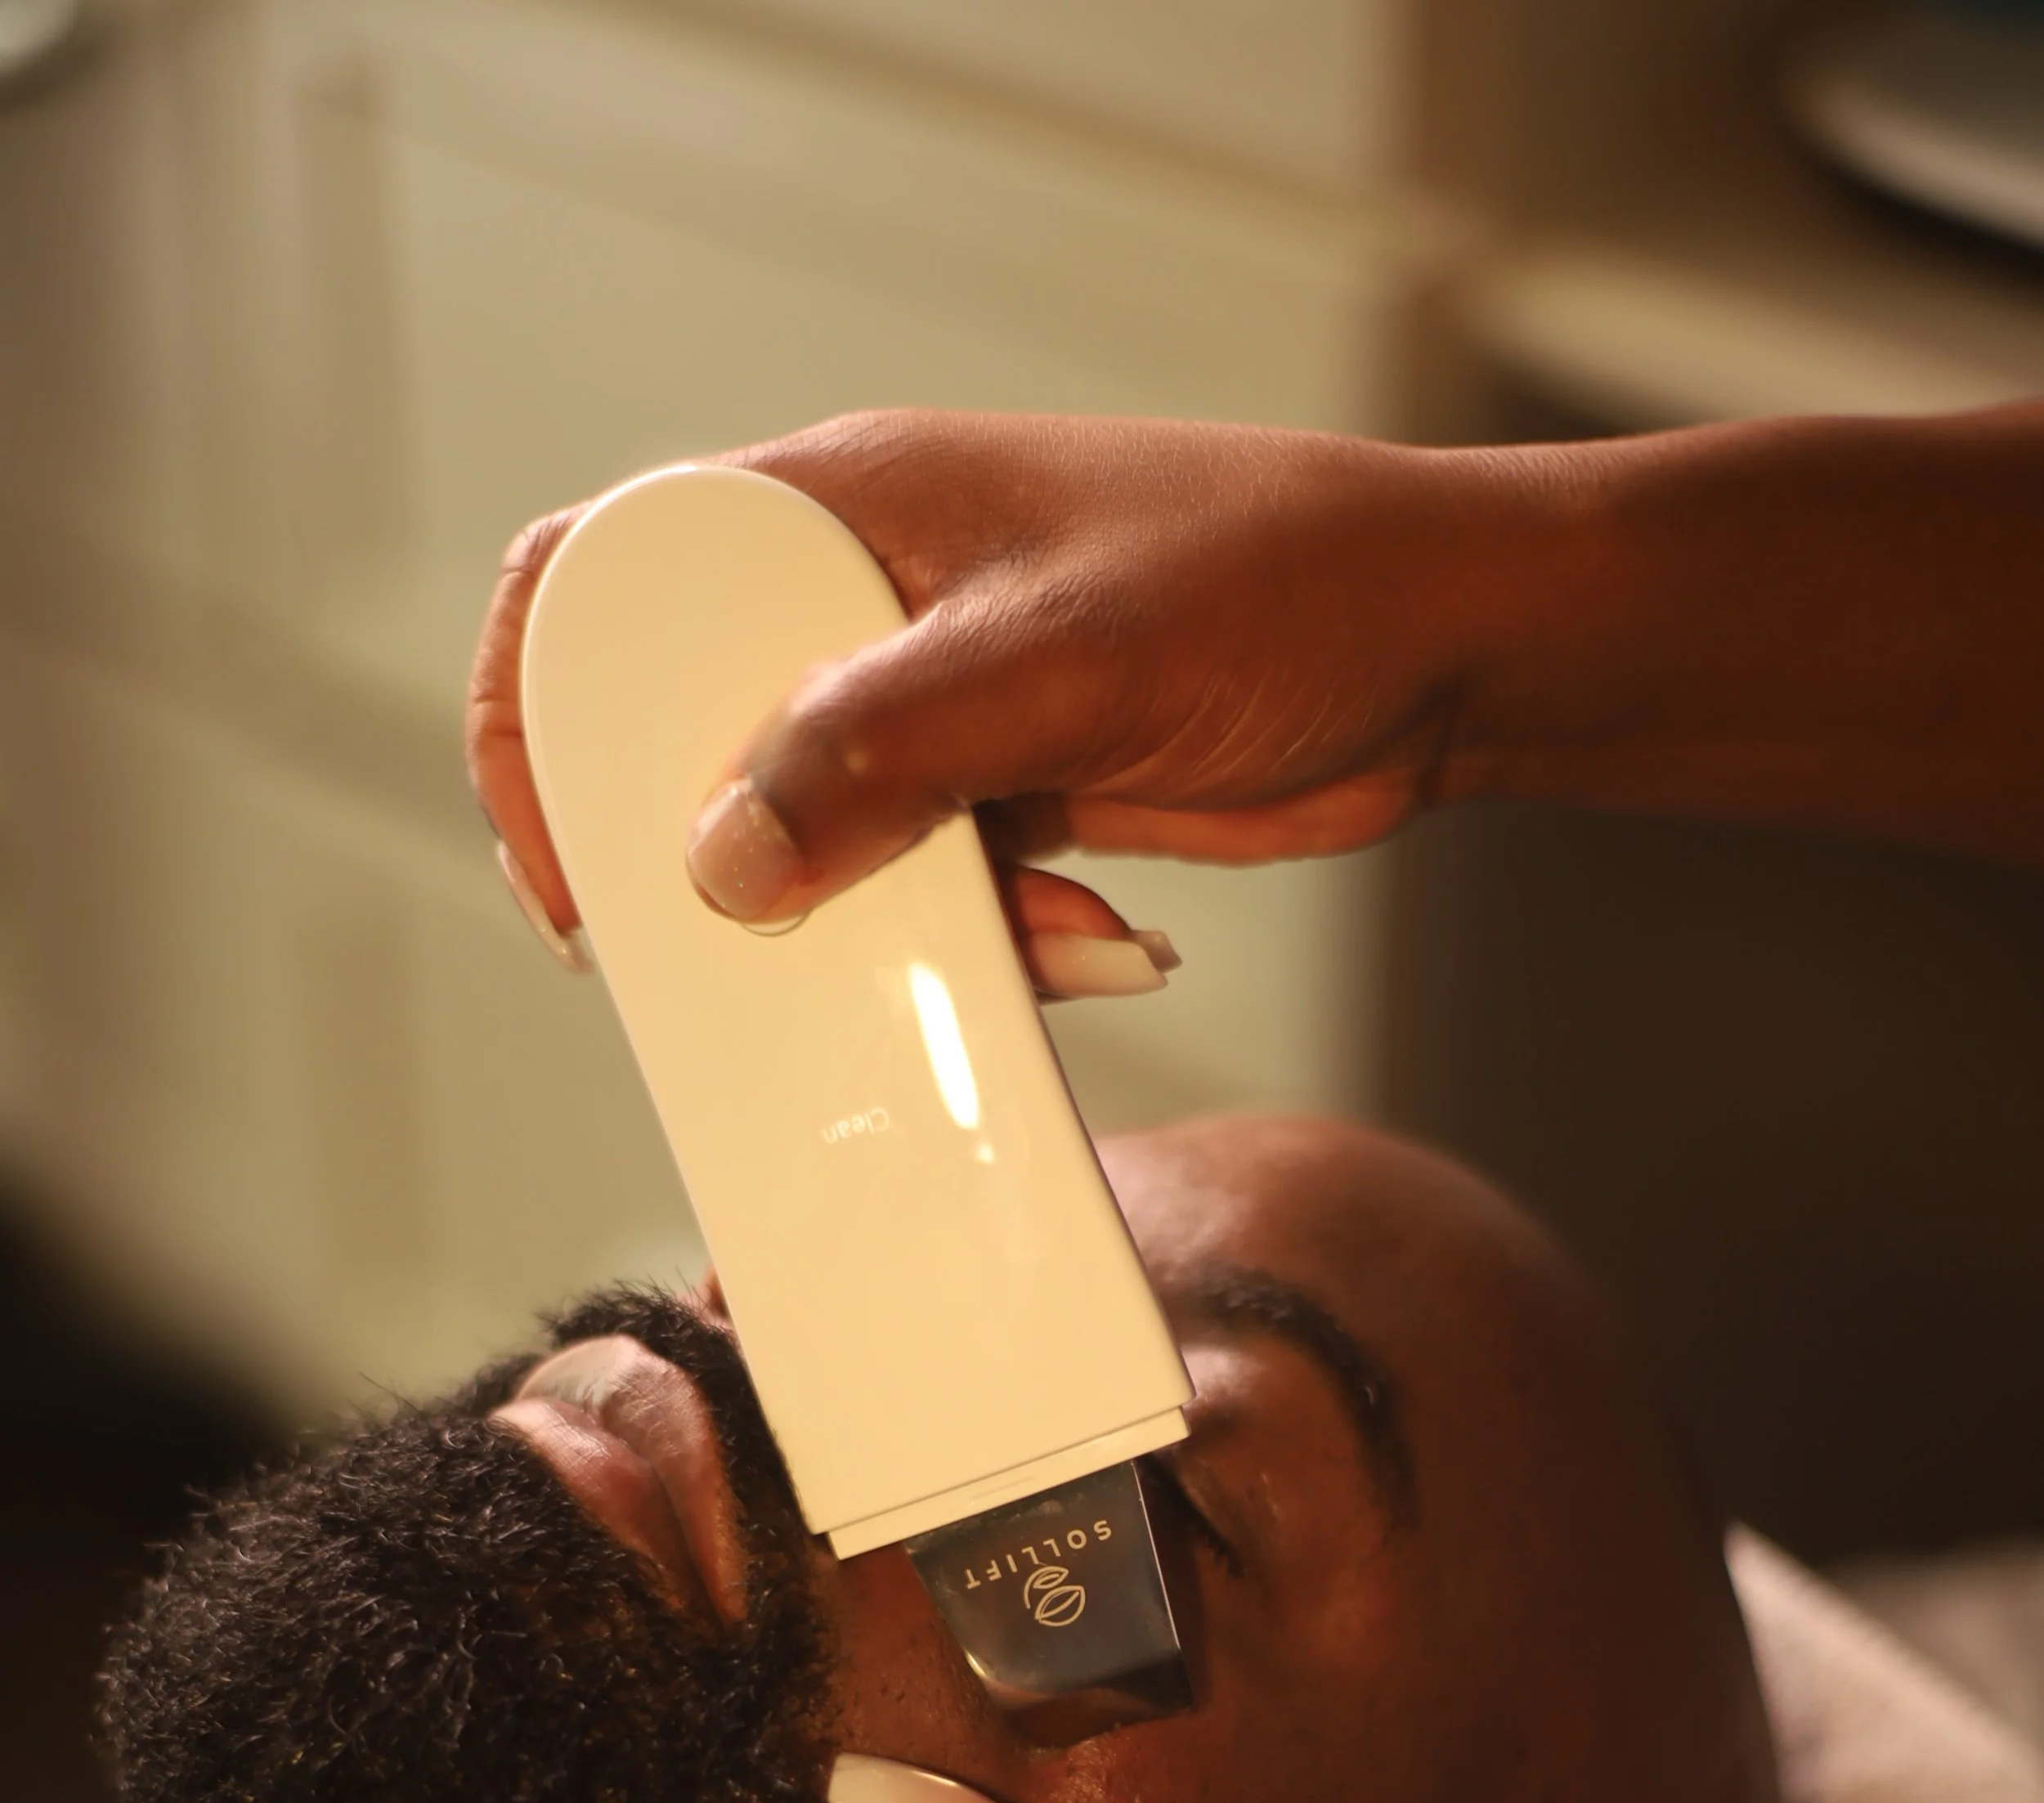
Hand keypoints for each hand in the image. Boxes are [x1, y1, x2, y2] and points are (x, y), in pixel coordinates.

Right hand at [466, 411, 1555, 945]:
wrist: (1445, 650)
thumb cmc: (1280, 583)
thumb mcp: (1065, 661)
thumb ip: (883, 750)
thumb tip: (721, 858)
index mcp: (843, 505)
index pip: (613, 573)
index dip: (553, 714)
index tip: (575, 868)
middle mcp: (868, 599)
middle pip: (705, 734)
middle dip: (731, 862)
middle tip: (764, 955)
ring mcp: (940, 700)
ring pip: (826, 839)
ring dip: (891, 925)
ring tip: (1014, 929)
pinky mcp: (1010, 786)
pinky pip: (936, 890)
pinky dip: (993, 940)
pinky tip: (1088, 931)